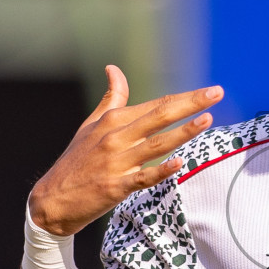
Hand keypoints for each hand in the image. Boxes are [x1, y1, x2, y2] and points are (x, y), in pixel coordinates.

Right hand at [29, 65, 221, 235]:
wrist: (52, 199)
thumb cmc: (76, 161)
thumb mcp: (90, 125)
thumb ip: (110, 98)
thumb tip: (114, 68)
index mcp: (113, 120)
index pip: (156, 104)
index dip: (185, 98)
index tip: (210, 91)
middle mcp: (116, 137)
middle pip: (159, 116)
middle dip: (191, 104)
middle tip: (216, 93)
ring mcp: (116, 162)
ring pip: (156, 144)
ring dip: (182, 132)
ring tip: (207, 120)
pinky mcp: (116, 186)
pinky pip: (143, 177)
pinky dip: (160, 170)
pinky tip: (179, 163)